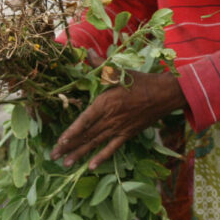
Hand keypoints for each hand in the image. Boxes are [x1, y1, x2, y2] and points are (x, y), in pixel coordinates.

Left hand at [51, 72, 186, 169]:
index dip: (71, 132)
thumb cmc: (142, 82)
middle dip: (69, 146)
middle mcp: (110, 118)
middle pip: (86, 134)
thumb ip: (102, 66)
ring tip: (66, 164)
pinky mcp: (128, 134)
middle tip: (53, 156)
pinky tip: (91, 166)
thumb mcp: (121, 72)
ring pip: (96, 143)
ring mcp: (119, 128)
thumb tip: (88, 53)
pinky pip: (113, 148)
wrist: (165, 94)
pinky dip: (102, 157)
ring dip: (80, 154)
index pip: (84, 120)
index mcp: (106, 103)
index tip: (60, 141)